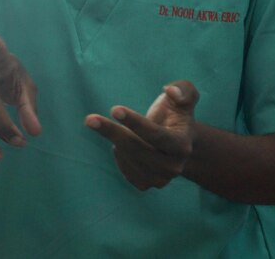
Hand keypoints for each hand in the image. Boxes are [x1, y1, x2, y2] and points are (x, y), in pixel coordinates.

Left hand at [84, 80, 199, 189]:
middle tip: (90, 119)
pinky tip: (123, 146)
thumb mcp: (185, 95)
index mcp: (182, 145)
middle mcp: (174, 166)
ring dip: (118, 141)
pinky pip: (124, 169)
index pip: (156, 135)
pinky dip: (119, 155)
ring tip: (125, 131)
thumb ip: (184, 89)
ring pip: (127, 158)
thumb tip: (170, 91)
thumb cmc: (175, 113)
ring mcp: (161, 179)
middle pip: (136, 148)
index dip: (135, 123)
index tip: (114, 109)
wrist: (175, 141)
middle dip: (112, 132)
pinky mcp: (146, 185)